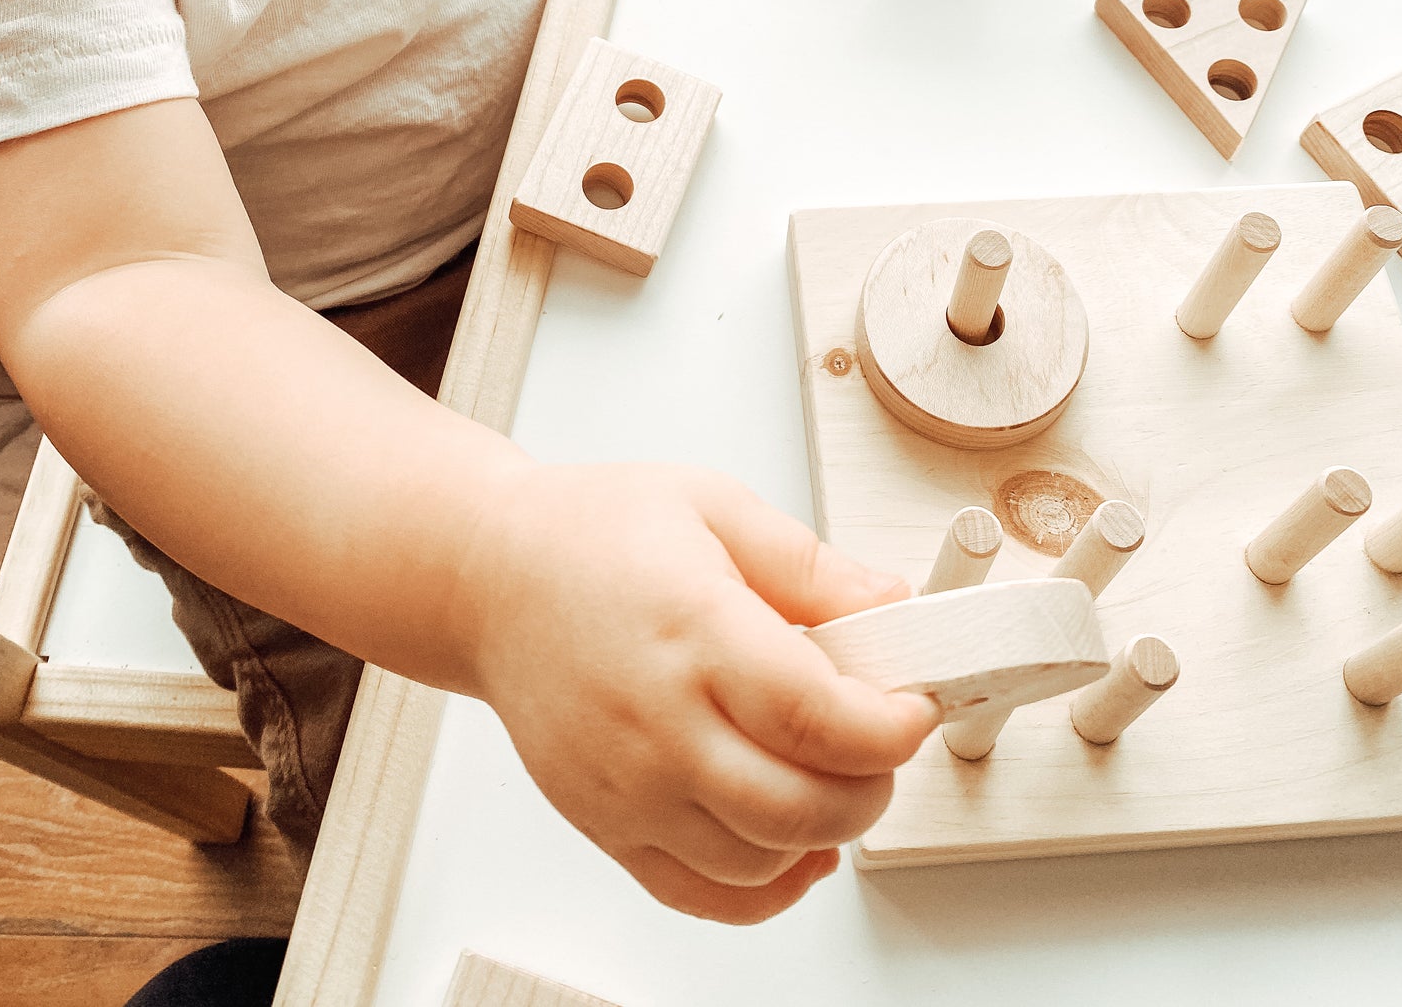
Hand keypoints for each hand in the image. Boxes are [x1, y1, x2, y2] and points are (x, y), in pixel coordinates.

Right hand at [458, 462, 939, 924]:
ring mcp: (626, 786)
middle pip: (798, 805)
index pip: (815, 717)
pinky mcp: (606, 824)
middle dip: (871, 785)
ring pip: (758, 859)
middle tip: (884, 741)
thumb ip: (811, 565)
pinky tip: (794, 844)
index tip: (912, 707)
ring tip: (834, 773)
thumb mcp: (714, 506)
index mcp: (693, 631)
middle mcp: (657, 722)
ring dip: (823, 831)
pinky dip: (765, 887)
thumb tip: (890, 606)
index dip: (888, 727)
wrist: (489, 578)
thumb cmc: (591, 535)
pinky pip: (701, 894)